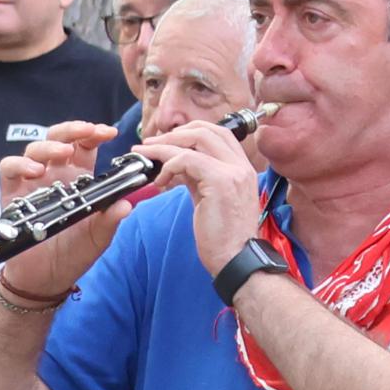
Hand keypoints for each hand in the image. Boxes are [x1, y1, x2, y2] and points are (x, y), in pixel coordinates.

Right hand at [0, 121, 129, 301]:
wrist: (45, 279)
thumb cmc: (74, 254)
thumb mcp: (98, 238)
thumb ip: (110, 220)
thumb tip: (126, 205)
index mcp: (79, 180)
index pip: (85, 146)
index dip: (94, 134)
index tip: (109, 132)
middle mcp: (54, 176)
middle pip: (59, 139)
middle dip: (72, 129)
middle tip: (87, 131)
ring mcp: (31, 183)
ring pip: (34, 149)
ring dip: (49, 146)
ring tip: (63, 153)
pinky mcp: (11, 195)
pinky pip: (8, 169)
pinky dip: (19, 164)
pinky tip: (34, 172)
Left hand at [138, 118, 269, 277]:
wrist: (236, 259)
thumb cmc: (224, 237)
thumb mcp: (211, 199)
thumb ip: (198, 178)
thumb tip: (178, 165)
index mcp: (242, 169)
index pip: (218, 134)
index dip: (190, 132)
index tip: (169, 141)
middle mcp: (241, 166)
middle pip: (207, 130)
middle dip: (175, 134)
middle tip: (152, 145)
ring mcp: (233, 172)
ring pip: (196, 140)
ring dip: (166, 145)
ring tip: (146, 155)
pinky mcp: (220, 182)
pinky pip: (188, 160)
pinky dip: (169, 165)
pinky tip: (160, 180)